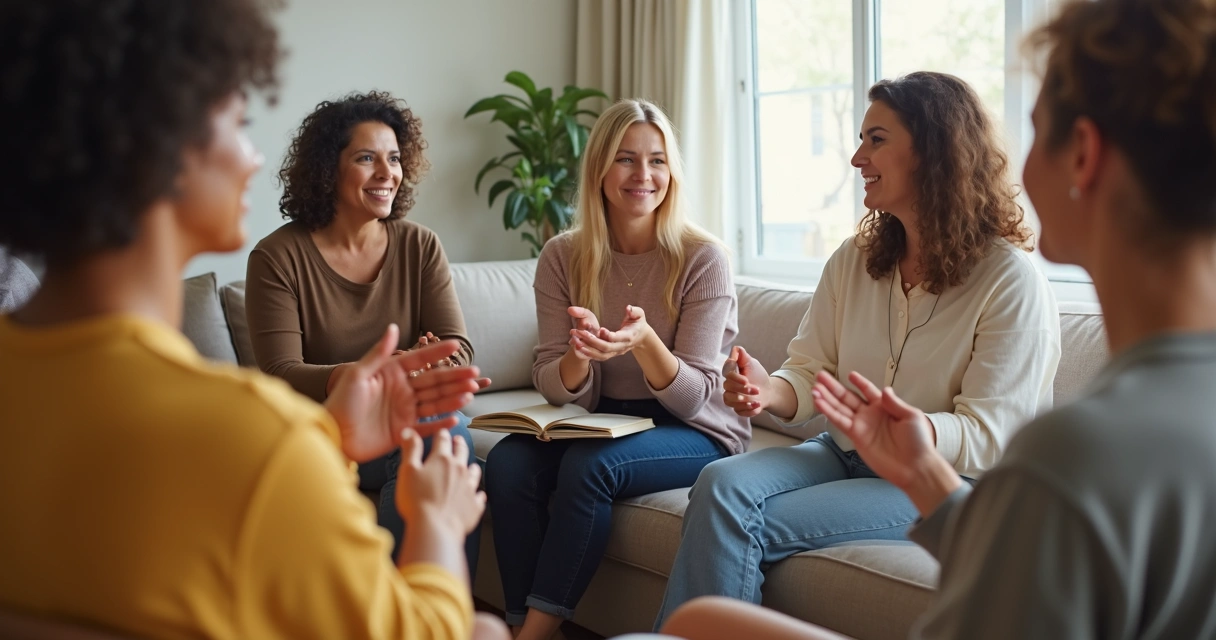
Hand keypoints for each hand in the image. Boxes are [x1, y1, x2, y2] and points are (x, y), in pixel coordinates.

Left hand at [323, 324, 482, 462]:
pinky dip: (441, 423)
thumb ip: (378, 353)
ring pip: (435, 402)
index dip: (437, 352)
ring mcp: (404, 411)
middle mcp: (402, 391)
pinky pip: (427, 426)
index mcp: (391, 374)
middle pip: (433, 382)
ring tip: (470, 392)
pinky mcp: (404, 431)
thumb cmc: (340, 402)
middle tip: (474, 372)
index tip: (456, 344)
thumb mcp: (358, 374)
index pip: (419, 360)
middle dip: (455, 377)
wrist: (332, 435)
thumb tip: (393, 327)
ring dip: (453, 397)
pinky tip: (455, 418)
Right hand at [395, 428, 485, 535]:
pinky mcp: (474, 505)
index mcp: (442, 459)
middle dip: (459, 444)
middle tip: (458, 440)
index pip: (443, 440)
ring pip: (474, 472)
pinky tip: (479, 495)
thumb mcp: (407, 470)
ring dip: (472, 467)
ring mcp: (469, 487)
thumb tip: (409, 431)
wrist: (435, 527)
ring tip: (471, 466)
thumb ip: (410, 449)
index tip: (442, 430)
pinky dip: (478, 495)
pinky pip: (479, 497)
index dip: (442, 434)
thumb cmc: (417, 499)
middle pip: (461, 452)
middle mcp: (459, 469)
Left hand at [570, 305, 651, 361]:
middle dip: (592, 341)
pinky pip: (598, 357)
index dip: (609, 336)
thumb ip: (634, 311)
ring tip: (575, 342)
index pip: (618, 338)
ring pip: (601, 355)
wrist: (641, 338)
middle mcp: (622, 347)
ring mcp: (616, 352)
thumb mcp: (639, 315)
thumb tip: (628, 308)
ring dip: (587, 350)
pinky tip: (577, 347)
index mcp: (629, 336)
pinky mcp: (611, 354)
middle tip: (579, 332)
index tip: (600, 329)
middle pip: (606, 348)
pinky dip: (587, 353)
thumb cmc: (638, 323)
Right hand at [722, 346, 772, 416]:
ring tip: (757, 400)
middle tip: (756, 390)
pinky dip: (747, 410)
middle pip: (727, 388)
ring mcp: (732, 398)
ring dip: (743, 402)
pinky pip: (738, 411)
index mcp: (731, 374)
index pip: (727, 375)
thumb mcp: (752, 363)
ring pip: (729, 401)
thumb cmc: (758, 376)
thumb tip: (735, 349)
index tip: (746, 380)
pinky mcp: (737, 408)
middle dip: (742, 390)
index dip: (736, 378)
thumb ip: (742, 355)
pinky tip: (756, 405)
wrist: (768, 391)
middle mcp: (729, 386)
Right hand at [810, 370, 939, 489]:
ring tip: (814, 388)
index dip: (859, 382)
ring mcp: (862, 425)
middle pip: (848, 397)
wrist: (915, 467)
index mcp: (884, 406)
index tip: (850, 374)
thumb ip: (894, 403)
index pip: (868, 391)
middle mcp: (870, 414)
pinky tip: (819, 402)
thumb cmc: (918, 441)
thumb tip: (884, 389)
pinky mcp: (856, 437)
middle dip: (834, 387)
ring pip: (840, 408)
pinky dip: (829, 412)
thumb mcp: (911, 416)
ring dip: (826, 398)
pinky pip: (840, 422)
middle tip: (820, 376)